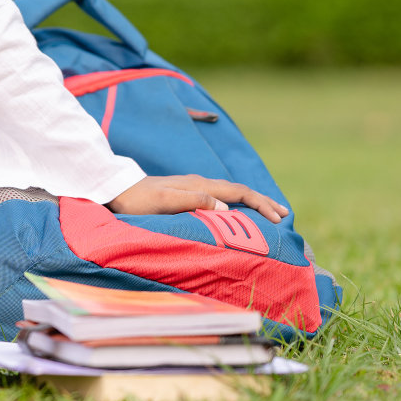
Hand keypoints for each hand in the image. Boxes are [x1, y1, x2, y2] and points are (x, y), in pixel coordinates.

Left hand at [107, 175, 289, 223]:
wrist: (117, 190)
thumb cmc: (138, 200)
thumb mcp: (165, 202)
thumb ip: (194, 201)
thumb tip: (226, 208)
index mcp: (199, 185)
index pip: (238, 192)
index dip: (260, 203)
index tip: (278, 217)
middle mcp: (199, 183)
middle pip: (238, 190)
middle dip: (263, 201)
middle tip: (284, 213)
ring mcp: (193, 186)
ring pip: (230, 191)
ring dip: (251, 201)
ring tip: (268, 211)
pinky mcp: (186, 192)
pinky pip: (219, 195)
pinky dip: (236, 202)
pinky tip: (236, 208)